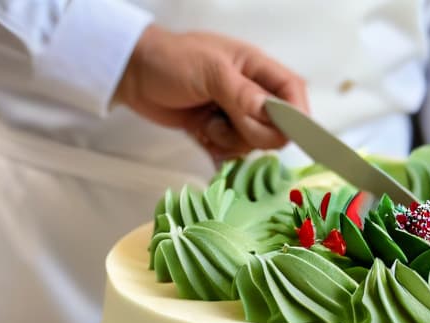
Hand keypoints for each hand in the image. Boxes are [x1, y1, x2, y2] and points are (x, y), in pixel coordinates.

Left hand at [114, 25, 307, 160]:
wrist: (133, 76)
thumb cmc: (170, 61)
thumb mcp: (209, 71)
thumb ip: (243, 93)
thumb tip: (271, 113)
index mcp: (256, 68)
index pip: (292, 93)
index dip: (296, 116)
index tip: (288, 134)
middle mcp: (252, 93)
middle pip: (277, 128)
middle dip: (253, 132)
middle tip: (227, 120)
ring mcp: (236, 115)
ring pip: (254, 145)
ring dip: (230, 140)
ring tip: (207, 122)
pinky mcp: (221, 133)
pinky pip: (234, 154)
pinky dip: (218, 150)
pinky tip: (201, 133)